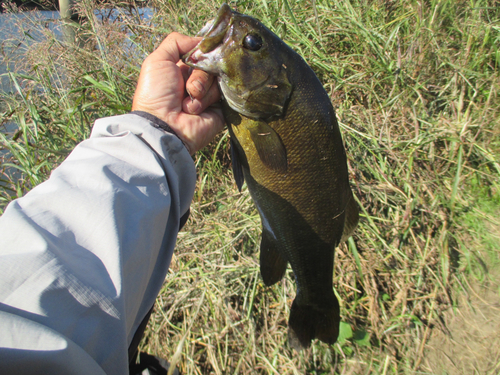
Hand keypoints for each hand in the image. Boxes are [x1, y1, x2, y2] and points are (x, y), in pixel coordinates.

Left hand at [132, 32, 223, 154]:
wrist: (164, 126)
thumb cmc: (156, 94)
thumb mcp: (158, 60)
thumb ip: (176, 42)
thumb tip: (202, 40)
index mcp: (182, 68)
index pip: (202, 51)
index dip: (201, 53)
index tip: (196, 58)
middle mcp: (197, 80)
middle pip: (212, 64)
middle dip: (199, 76)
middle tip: (187, 89)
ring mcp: (210, 95)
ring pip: (217, 79)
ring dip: (201, 91)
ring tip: (188, 105)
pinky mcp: (220, 109)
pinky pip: (224, 94)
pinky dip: (209, 100)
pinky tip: (198, 110)